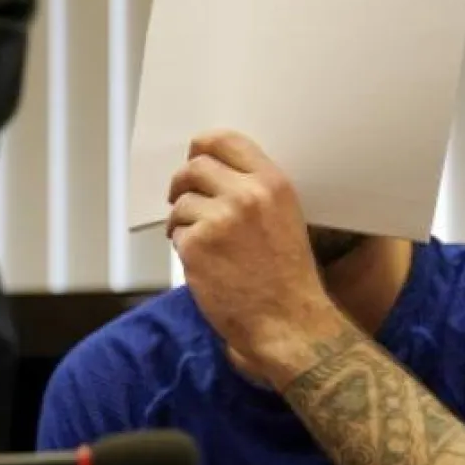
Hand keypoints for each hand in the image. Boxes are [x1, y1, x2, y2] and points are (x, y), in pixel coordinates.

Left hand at [166, 130, 347, 387]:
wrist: (288, 323)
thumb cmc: (288, 277)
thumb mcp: (285, 218)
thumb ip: (254, 191)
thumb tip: (210, 172)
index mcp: (272, 183)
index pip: (226, 140)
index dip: (202, 146)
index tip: (194, 156)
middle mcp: (246, 195)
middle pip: (194, 167)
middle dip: (182, 184)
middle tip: (180, 199)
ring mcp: (219, 219)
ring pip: (181, 203)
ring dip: (182, 221)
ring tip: (200, 244)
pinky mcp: (196, 245)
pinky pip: (176, 233)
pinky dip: (182, 246)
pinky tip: (201, 264)